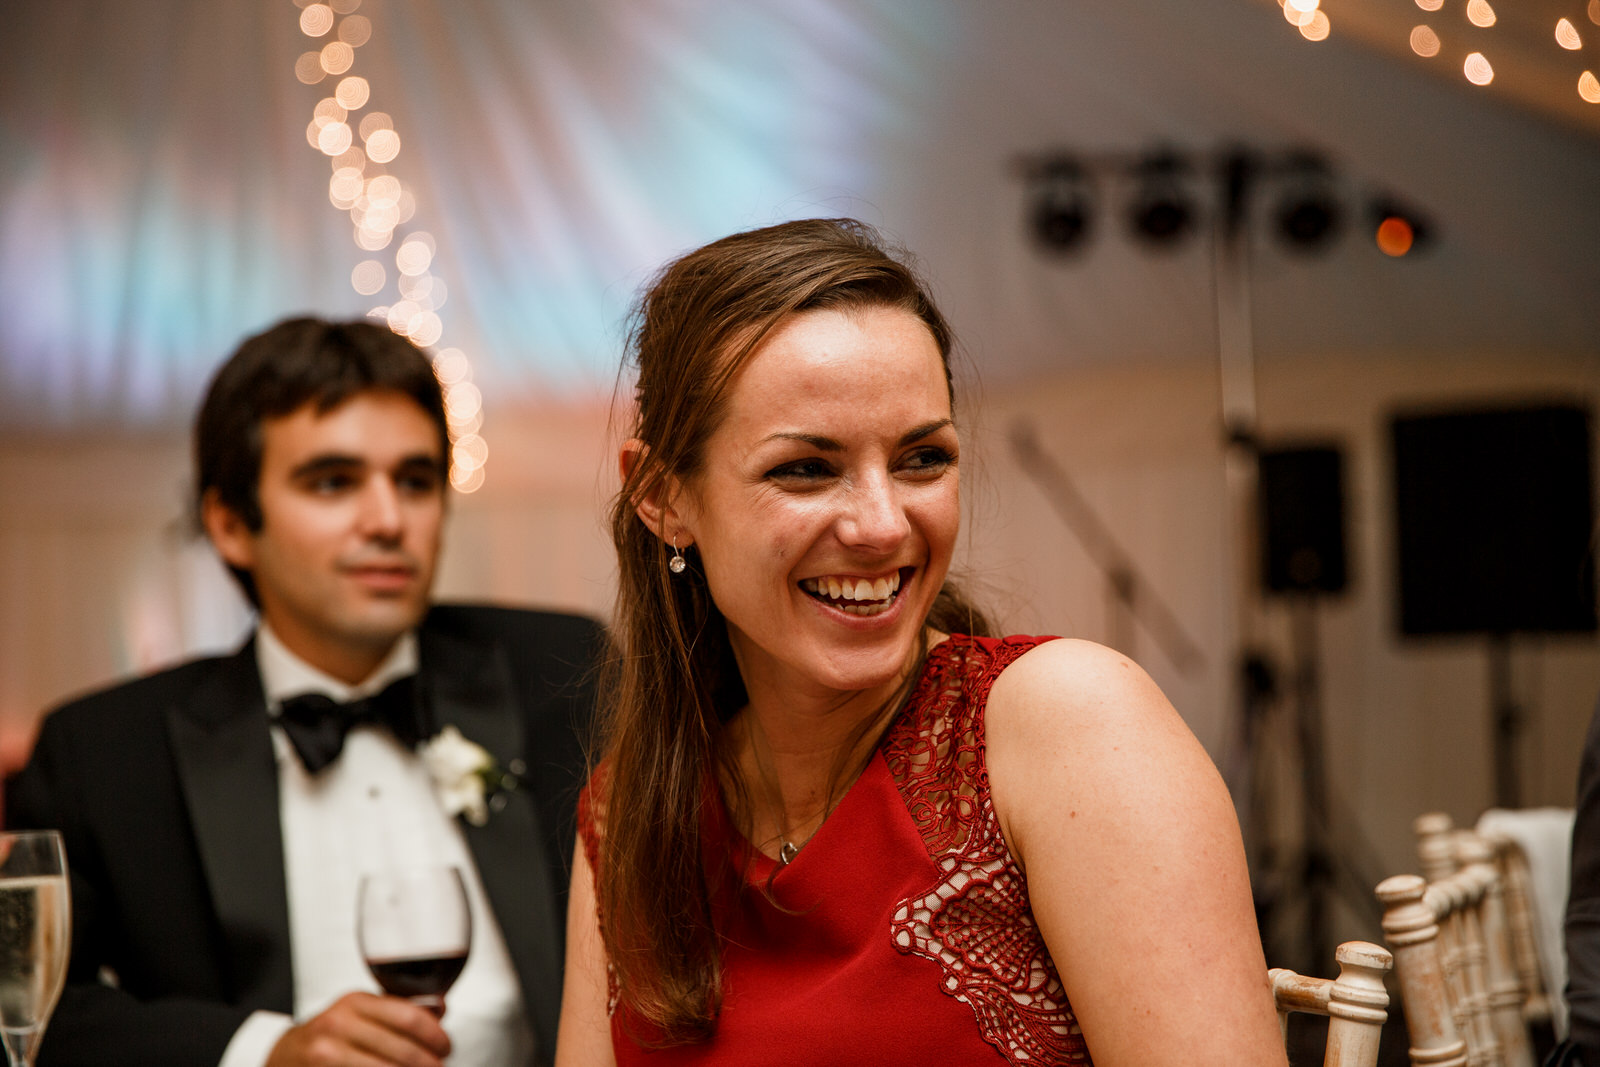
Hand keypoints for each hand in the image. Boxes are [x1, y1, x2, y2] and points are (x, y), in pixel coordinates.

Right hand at [266, 992, 450, 1066]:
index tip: (446, 1047)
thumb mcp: (361, 1012)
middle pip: (402, 1050)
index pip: (408, 1016)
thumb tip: (441, 1009)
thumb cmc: (332, 1034)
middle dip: (429, 1063)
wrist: (287, 1055)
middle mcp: (338, 1025)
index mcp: (355, 1002)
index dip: (435, 1035)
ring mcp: (327, 1054)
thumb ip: (399, 1009)